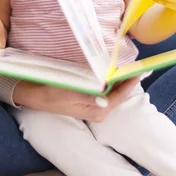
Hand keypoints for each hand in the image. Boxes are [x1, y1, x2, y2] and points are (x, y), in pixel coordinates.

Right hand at [13, 75, 140, 122]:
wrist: (34, 96)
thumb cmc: (51, 93)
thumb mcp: (68, 93)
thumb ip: (89, 96)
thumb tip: (105, 98)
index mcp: (97, 110)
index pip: (120, 95)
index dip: (131, 82)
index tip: (140, 70)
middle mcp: (99, 110)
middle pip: (119, 94)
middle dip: (128, 80)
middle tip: (138, 65)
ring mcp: (95, 106)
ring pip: (113, 92)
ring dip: (120, 80)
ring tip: (129, 66)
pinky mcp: (89, 101)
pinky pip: (106, 90)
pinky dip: (111, 81)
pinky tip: (113, 72)